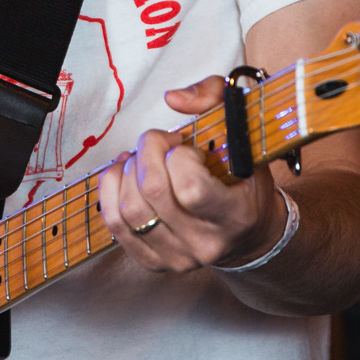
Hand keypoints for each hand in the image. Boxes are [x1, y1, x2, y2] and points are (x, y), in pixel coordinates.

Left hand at [96, 75, 288, 272]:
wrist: (248, 235)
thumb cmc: (245, 179)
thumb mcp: (245, 132)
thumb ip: (215, 99)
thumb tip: (173, 99)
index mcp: (236, 215)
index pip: (191, 189)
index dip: (180, 156)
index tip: (188, 146)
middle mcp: (206, 243)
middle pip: (154, 192)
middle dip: (148, 150)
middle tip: (161, 141)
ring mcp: (178, 257)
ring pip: (129, 208)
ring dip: (129, 170)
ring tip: (144, 158)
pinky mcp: (153, 261)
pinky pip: (114, 224)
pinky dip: (112, 189)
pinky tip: (127, 174)